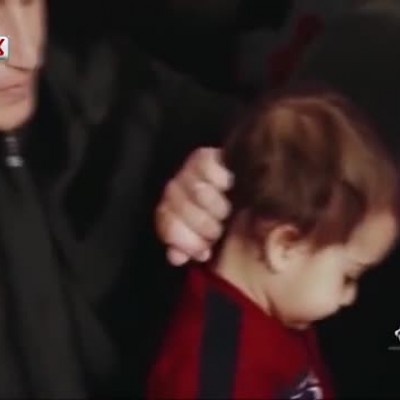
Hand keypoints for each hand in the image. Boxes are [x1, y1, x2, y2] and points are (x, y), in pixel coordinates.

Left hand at [155, 147, 232, 265]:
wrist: (241, 194)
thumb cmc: (220, 223)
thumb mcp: (205, 241)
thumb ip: (188, 249)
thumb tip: (176, 257)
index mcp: (168, 211)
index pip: (168, 226)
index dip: (188, 242)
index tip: (205, 251)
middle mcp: (173, 189)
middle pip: (184, 208)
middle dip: (206, 227)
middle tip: (220, 232)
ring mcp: (186, 172)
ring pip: (197, 190)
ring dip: (217, 207)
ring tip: (227, 214)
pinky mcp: (204, 156)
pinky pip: (208, 167)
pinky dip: (221, 180)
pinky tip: (229, 188)